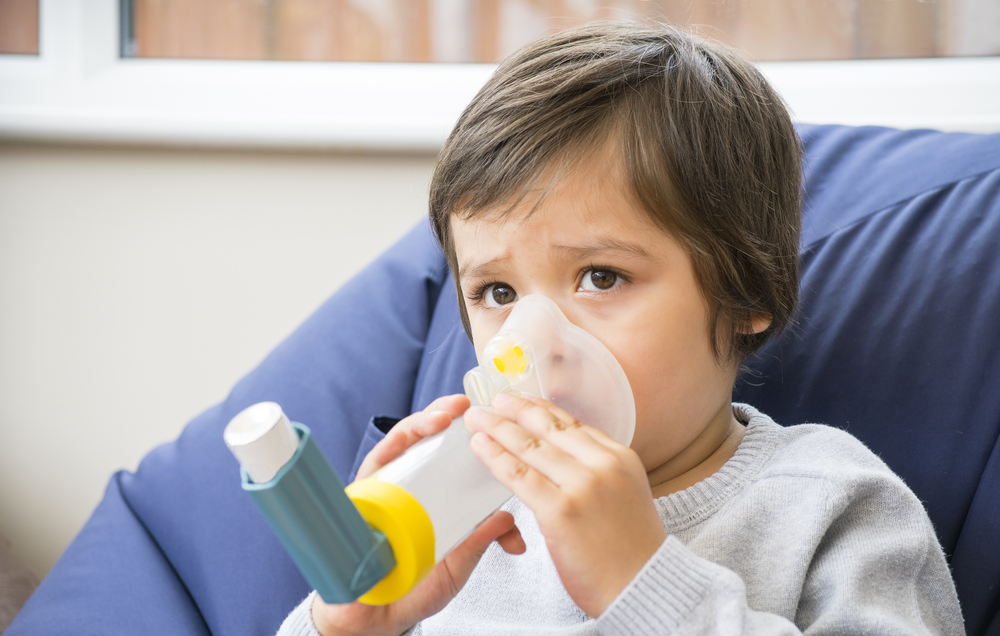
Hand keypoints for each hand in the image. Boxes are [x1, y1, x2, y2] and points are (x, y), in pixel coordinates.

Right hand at [311, 394, 525, 635]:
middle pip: (426, 438)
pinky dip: (390, 448)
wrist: (378, 618)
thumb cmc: (415, 584)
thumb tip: (513, 527)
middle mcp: (409, 483)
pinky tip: (407, 438)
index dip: (468, 429)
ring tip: (442, 417)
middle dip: (444, 414)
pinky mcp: (361, 498)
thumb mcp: (459, 560)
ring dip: (421, 424)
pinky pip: (374, 465)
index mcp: (436, 493)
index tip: (489, 414)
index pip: (451, 451)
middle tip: (465, 405)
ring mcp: (384, 488)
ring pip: (400, 444)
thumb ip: (482, 538)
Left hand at [464, 393, 665, 617]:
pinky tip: (480, 447)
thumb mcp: (624, 494)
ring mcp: (582, 486)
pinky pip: (519, 476)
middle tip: (492, 399)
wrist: (643, 587)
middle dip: (516, 410)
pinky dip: (495, 458)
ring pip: (530, 448)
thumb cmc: (631, 551)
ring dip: (498, 428)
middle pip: (549, 428)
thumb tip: (561, 457)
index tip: (520, 400)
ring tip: (476, 419)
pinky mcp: (561, 511)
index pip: (572, 424)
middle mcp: (603, 465)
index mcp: (620, 458)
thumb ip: (597, 472)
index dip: (541, 409)